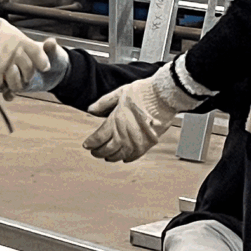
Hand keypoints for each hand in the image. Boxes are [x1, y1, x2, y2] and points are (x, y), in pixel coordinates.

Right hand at [0, 4, 47, 94]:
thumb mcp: (9, 30)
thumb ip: (20, 41)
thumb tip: (29, 49)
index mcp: (21, 40)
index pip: (39, 54)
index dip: (43, 62)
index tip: (45, 67)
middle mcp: (16, 52)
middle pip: (29, 70)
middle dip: (28, 75)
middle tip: (25, 76)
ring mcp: (5, 62)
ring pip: (16, 81)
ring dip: (14, 83)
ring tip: (11, 81)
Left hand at [83, 66, 200, 163]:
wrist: (164, 97)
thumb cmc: (143, 92)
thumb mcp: (120, 93)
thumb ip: (104, 103)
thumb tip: (90, 110)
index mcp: (116, 120)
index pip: (98, 137)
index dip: (91, 143)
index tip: (86, 145)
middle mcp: (124, 134)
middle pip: (107, 149)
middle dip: (99, 152)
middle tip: (95, 152)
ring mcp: (136, 141)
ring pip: (119, 155)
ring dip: (111, 157)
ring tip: (108, 156)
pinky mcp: (147, 144)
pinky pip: (134, 156)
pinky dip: (127, 158)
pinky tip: (124, 157)